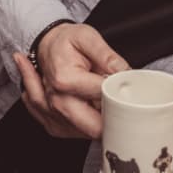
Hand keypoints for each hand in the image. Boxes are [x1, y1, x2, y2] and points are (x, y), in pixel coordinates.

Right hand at [13, 23, 128, 139]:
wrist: (45, 47)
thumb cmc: (64, 42)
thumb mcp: (87, 37)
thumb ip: (108, 57)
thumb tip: (126, 75)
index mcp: (64, 80)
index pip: (104, 99)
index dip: (120, 95)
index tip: (126, 89)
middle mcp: (56, 102)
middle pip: (96, 127)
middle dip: (111, 117)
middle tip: (116, 99)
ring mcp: (54, 117)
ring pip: (89, 134)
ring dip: (99, 120)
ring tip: (97, 96)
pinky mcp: (55, 126)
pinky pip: (79, 135)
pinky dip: (88, 124)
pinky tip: (89, 106)